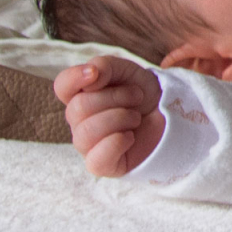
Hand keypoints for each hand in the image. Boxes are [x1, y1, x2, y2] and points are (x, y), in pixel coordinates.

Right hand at [53, 55, 164, 176]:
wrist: (169, 116)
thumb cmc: (141, 93)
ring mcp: (88, 145)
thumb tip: (90, 74)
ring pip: (86, 132)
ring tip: (136, 117)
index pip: (62, 86)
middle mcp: (79, 121)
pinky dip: (118, 142)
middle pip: (78, 108)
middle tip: (136, 97)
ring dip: (121, 118)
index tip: (95, 73)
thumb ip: (105, 66)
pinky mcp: (102, 165)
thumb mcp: (126, 70)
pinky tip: (130, 136)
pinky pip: (97, 158)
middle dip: (116, 97)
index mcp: (81, 95)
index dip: (74, 78)